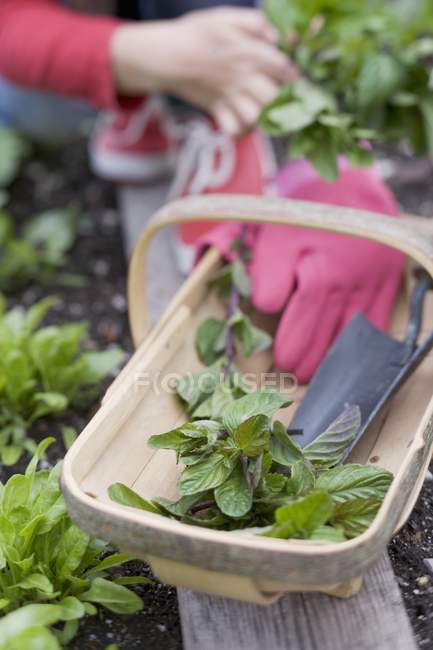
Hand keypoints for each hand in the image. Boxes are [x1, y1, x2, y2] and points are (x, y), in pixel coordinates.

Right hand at [110, 8, 293, 134]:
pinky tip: (244, 124)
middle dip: (282, 99)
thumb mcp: (226, 17)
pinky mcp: (216, 109)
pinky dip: (240, 131)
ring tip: (264, 112)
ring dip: (262, 117)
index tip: (295, 78)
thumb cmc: (196, 33)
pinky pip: (232, 129)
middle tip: (283, 99)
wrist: (166, 55)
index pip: (284, 67)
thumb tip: (275, 37)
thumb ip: (255, 23)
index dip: (294, 74)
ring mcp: (228, 96)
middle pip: (273, 97)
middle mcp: (241, 77)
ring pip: (255, 117)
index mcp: (248, 52)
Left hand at [198, 162, 404, 381]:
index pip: (303, 318)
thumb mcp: (275, 239)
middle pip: (327, 331)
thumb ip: (267, 273)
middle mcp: (350, 280)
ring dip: (334, 358)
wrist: (347, 193)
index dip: (291, 343)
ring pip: (352, 333)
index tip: (281, 360)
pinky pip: (378, 323)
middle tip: (296, 374)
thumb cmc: (305, 220)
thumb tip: (266, 306)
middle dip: (310, 359)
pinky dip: (365, 344)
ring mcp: (372, 283)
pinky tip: (350, 357)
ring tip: (318, 374)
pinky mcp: (388, 283)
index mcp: (320, 269)